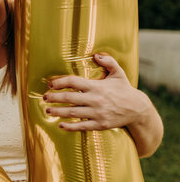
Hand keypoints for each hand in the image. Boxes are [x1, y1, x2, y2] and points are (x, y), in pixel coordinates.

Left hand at [43, 53, 162, 156]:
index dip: (60, 82)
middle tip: (44, 98)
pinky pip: (82, 126)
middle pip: (69, 98)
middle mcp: (95, 100)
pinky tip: (61, 125)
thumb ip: (108, 61)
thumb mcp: (119, 73)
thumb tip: (96, 55)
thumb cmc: (125, 90)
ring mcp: (97, 113)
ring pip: (73, 112)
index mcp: (97, 86)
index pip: (74, 82)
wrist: (138, 110)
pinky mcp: (100, 124)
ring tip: (47, 110)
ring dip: (58, 112)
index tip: (51, 84)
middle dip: (54, 98)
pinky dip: (70, 126)